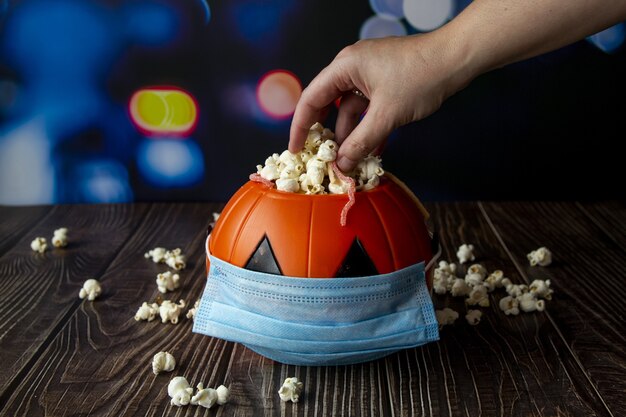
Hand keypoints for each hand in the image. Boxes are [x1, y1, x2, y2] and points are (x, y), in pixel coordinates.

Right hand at [289, 32, 469, 171]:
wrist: (457, 59)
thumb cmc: (421, 77)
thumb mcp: (387, 115)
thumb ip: (361, 142)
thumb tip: (342, 166)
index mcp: (345, 67)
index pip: (311, 99)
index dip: (301, 127)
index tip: (297, 150)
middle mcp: (352, 68)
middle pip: (328, 104)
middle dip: (326, 134)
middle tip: (321, 158)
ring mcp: (369, 74)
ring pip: (350, 110)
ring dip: (350, 135)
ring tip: (350, 161)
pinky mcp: (385, 82)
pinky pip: (367, 109)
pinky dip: (367, 128)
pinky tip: (371, 151)